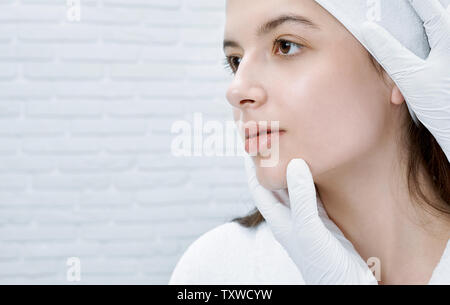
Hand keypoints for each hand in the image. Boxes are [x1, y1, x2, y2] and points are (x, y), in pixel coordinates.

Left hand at [244, 154, 377, 283]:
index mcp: (279, 220)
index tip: (249, 145)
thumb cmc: (324, 265)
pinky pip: (311, 194)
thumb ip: (301, 197)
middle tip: (270, 140)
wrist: (346, 285)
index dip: (251, 167)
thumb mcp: (310, 229)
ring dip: (289, 169)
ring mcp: (305, 219)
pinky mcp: (322, 221)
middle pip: (273, 185)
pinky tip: (315, 168)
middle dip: (268, 164)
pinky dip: (310, 179)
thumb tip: (293, 163)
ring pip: (292, 187)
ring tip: (290, 147)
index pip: (258, 188)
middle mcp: (289, 217)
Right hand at [360, 0, 449, 162]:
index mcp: (449, 40)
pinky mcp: (444, 74)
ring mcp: (447, 61)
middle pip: (427, 28)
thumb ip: (389, 51)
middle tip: (392, 29)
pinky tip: (401, 96)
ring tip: (397, 90)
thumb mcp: (410, 76)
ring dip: (404, 65)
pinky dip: (410, 77)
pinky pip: (425, 66)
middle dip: (405, 36)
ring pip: (424, 50)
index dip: (412, 2)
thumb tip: (369, 30)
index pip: (429, 10)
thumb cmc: (442, 104)